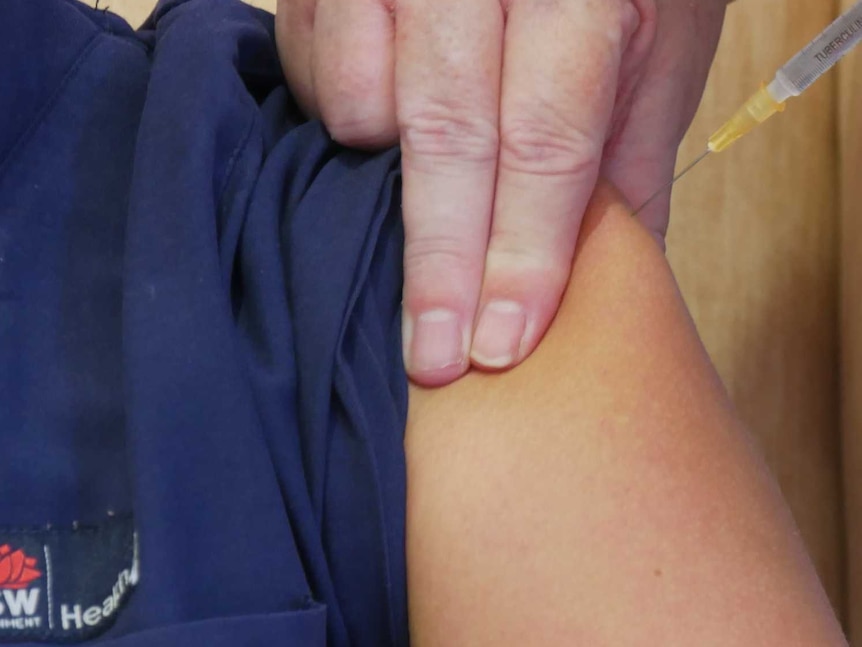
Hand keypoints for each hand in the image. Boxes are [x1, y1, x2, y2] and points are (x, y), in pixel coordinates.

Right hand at [275, 0, 727, 385]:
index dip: (523, 252)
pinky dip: (345, 116)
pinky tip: (386, 120)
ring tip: (429, 186)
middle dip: (441, 262)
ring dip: (386, 173)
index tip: (502, 342)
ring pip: (362, 101)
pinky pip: (313, 71)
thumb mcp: (658, 46)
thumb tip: (619, 280)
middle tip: (434, 359)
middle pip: (447, 134)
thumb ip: (628, 157)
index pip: (547, 140)